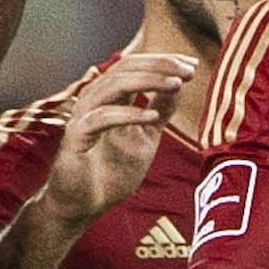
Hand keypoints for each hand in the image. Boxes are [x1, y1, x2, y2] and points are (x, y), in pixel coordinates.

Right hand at [40, 54, 194, 226]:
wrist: (83, 206)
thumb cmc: (110, 172)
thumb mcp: (146, 136)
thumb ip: (159, 110)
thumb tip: (178, 84)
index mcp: (107, 97)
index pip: (134, 66)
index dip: (163, 61)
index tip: (192, 65)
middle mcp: (93, 100)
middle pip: (125, 67)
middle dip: (160, 66)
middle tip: (188, 71)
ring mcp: (83, 117)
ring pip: (114, 85)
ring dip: (148, 81)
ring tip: (176, 84)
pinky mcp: (77, 138)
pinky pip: (102, 118)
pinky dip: (129, 114)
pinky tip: (152, 116)